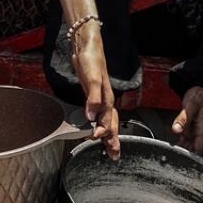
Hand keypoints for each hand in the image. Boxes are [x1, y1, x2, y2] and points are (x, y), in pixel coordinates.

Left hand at [71, 26, 120, 158]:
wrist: (87, 45)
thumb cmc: (91, 60)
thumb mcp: (92, 78)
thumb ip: (92, 97)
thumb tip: (91, 117)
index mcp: (107, 98)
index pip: (107, 121)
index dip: (101, 132)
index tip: (94, 138)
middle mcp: (104, 100)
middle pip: (111, 124)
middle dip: (113, 140)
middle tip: (115, 156)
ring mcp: (98, 97)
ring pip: (105, 120)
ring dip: (107, 134)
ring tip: (110, 147)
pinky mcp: (91, 93)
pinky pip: (98, 114)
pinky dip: (98, 123)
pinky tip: (95, 126)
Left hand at [172, 86, 202, 155]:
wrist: (199, 91)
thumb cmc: (198, 97)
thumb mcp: (190, 106)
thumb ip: (183, 118)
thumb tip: (177, 130)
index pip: (199, 146)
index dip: (193, 154)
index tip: (184, 157)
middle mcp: (199, 130)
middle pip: (193, 147)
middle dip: (186, 153)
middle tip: (175, 157)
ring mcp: (194, 129)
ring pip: (188, 143)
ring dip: (182, 148)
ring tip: (173, 153)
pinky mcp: (189, 127)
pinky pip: (184, 137)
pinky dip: (180, 142)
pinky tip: (174, 145)